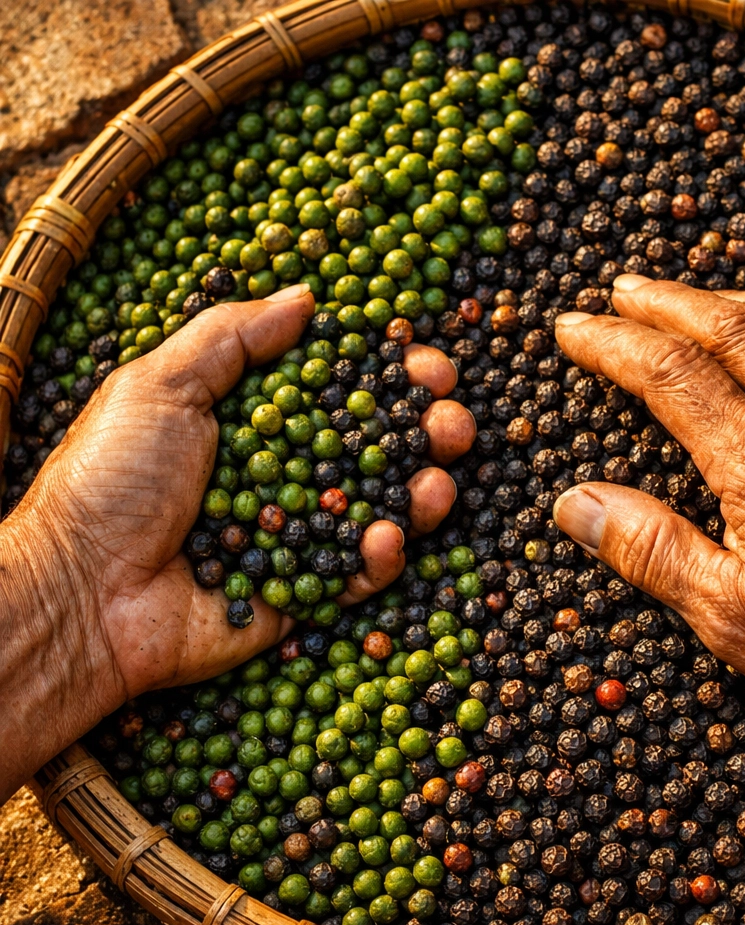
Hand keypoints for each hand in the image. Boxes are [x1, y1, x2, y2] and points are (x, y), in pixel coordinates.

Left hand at [0, 284, 474, 800]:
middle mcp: (282, 475)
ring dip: (417, 495)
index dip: (386, 376)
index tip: (425, 363)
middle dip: (421, 433)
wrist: (79, 590)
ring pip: (375, 511)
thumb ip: (233, 338)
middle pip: (370, 449)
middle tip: (453, 422)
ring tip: (438, 482)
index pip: (336, 391)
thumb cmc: (112, 479)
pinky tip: (387, 538)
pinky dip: (379, 560)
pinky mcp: (299, 595)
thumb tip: (306, 298)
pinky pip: (353, 578)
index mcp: (252, 422)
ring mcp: (295, 536)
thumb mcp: (160, 385)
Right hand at [553, 275, 744, 847]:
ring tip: (691, 295)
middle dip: (662, 301)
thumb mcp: (729, 614)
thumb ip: (648, 549)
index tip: (575, 328)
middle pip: (725, 326)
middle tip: (621, 290)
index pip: (667, 373)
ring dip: (731, 295)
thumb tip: (577, 505)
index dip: (611, 343)